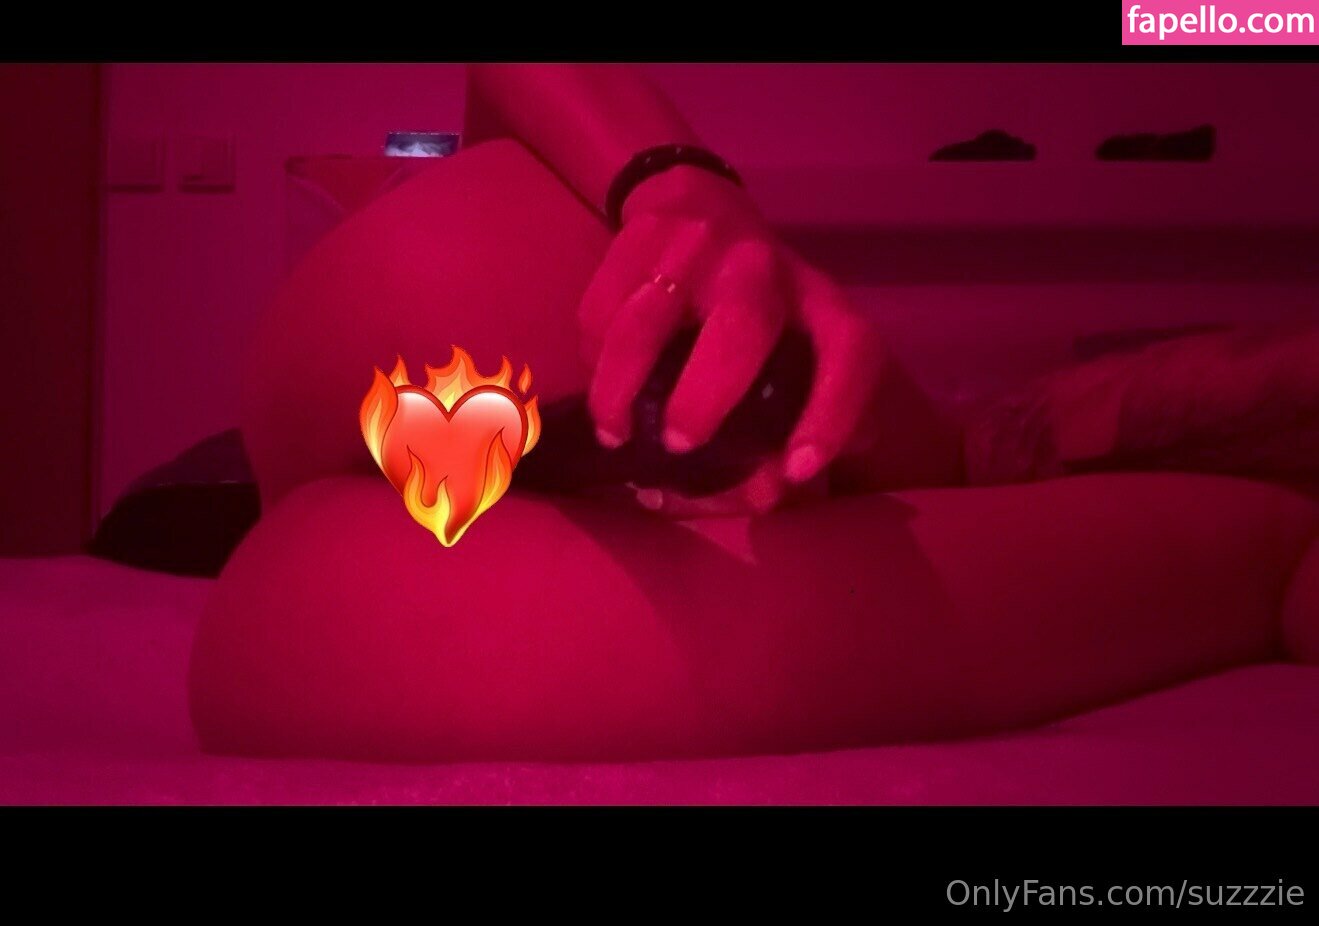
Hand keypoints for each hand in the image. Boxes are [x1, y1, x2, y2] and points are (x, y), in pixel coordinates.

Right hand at [578, 165, 891, 515]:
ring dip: (624, 386)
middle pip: (745, 326)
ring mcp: (700, 244)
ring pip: (649, 319)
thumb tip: (761, 489)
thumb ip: (789, 426)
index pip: (850, 354)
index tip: (796, 469)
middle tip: (681, 445)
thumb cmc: (757, 311)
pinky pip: (604, 309)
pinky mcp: (641, 235)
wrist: (699, 206)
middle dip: (708, 396)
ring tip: (617, 433)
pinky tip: (602, 384)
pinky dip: (594, 359)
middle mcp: (767, 268)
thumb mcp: (794, 357)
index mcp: (821, 306)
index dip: (831, 414)